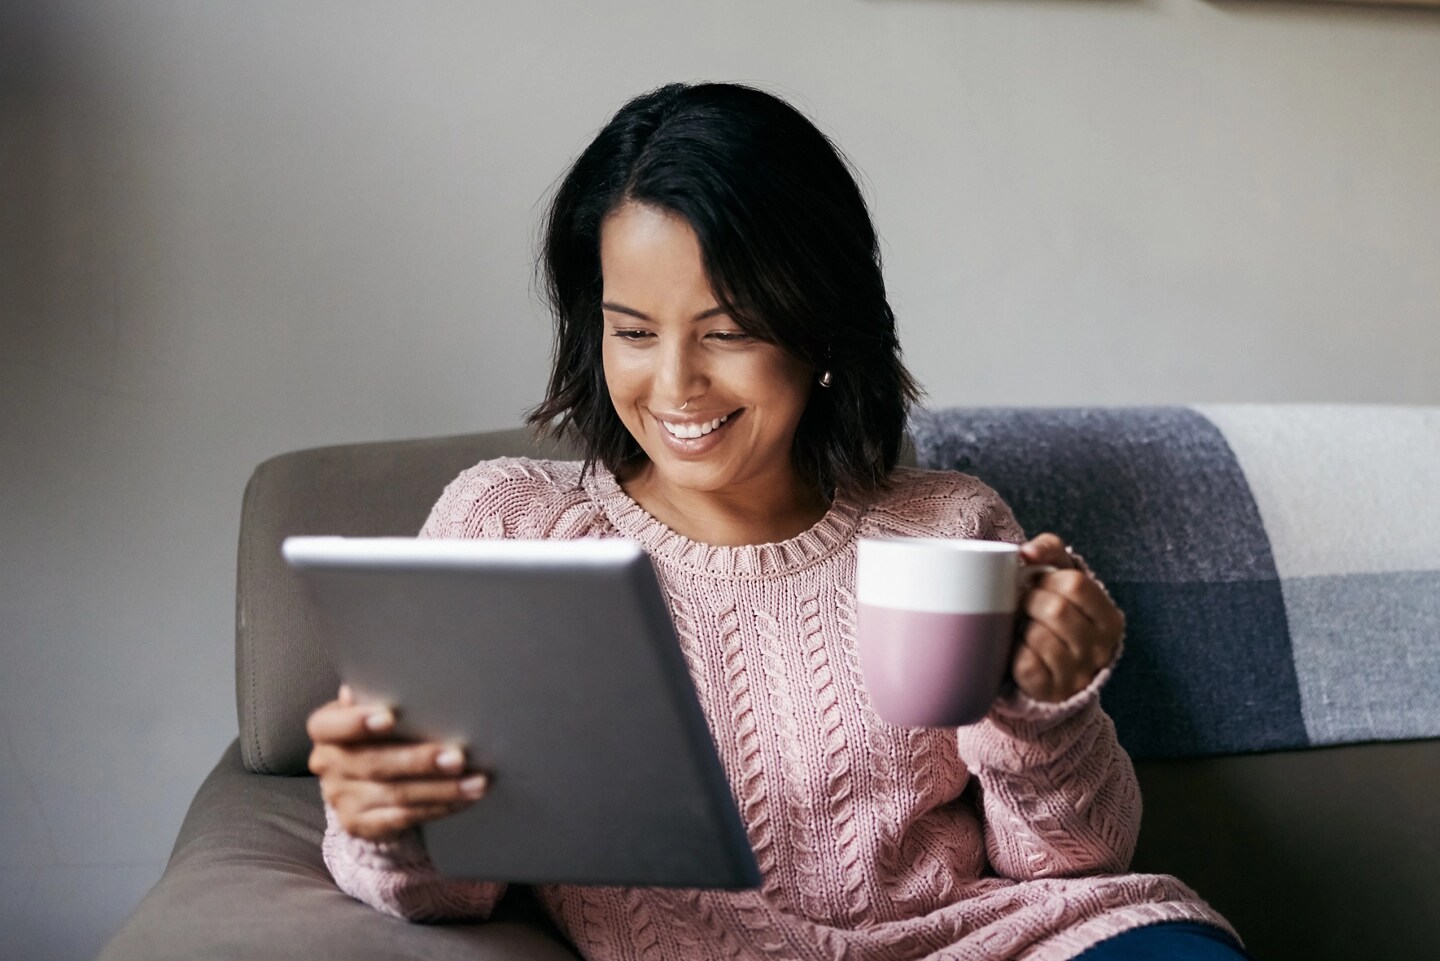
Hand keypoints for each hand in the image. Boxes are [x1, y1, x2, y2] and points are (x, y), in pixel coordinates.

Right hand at [307, 685, 489, 841]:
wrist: (364, 786)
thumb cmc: (379, 734)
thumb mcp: (374, 713)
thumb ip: (381, 697)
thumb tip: (400, 673)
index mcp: (326, 729)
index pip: (331, 725)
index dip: (357, 722)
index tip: (390, 717)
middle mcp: (328, 763)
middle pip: (375, 763)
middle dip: (420, 760)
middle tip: (458, 757)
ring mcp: (341, 797)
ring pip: (396, 794)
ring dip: (442, 788)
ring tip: (477, 781)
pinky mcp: (359, 824)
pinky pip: (404, 817)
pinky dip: (439, 807)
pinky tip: (464, 798)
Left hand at [1011, 534, 1125, 703]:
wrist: (1048, 665)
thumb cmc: (1053, 611)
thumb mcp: (1060, 577)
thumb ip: (1050, 550)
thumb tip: (1027, 552)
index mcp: (1109, 620)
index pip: (1077, 584)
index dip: (1048, 579)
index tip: (1038, 584)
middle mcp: (1100, 650)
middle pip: (1057, 609)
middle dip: (1030, 601)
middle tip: (1023, 604)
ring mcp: (1078, 675)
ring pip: (1039, 637)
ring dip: (1020, 627)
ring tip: (1020, 626)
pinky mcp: (1051, 691)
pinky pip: (1026, 664)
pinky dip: (1014, 652)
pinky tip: (1018, 649)